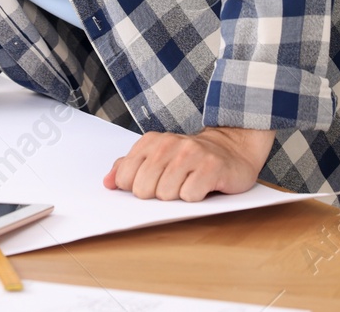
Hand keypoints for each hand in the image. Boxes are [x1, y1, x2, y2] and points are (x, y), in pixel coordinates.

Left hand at [103, 127, 274, 200]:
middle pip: (144, 189)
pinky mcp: (212, 167)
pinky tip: (203, 187)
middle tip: (172, 186)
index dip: (136, 189)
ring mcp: (192, 154)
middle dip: (156, 195)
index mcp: (151, 141)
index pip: (126, 177)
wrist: (232, 148)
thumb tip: (108, 183)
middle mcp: (170, 144)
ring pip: (166, 194)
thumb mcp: (157, 157)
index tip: (151, 184)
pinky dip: (195, 198)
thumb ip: (129, 167)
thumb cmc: (190, 158)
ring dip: (177, 197)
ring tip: (188, 184)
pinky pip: (190, 196)